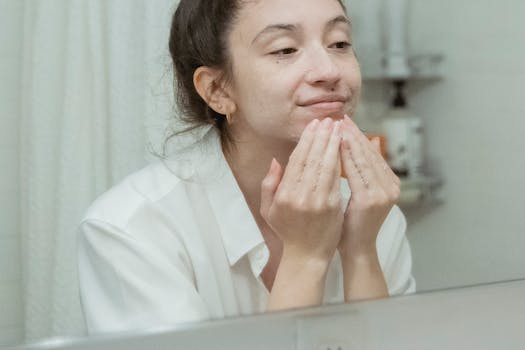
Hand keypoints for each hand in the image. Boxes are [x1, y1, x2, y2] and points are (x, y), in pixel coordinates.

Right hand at [260, 118, 343, 261]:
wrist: (307, 255)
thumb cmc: (288, 231)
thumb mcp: (269, 209)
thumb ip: (270, 184)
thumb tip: (277, 161)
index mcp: (283, 194)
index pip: (296, 160)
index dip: (306, 140)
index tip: (313, 125)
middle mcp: (299, 196)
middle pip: (312, 159)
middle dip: (321, 136)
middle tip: (328, 120)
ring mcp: (317, 201)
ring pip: (326, 165)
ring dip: (333, 144)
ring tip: (338, 128)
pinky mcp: (332, 206)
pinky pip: (336, 178)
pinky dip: (340, 161)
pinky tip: (343, 148)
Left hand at [339, 115, 400, 256]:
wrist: (356, 249)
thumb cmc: (353, 222)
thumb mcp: (363, 192)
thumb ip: (366, 169)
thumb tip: (372, 140)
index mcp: (389, 183)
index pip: (372, 152)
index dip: (357, 135)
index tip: (343, 121)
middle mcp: (390, 186)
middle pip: (369, 152)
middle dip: (352, 133)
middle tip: (339, 117)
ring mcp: (382, 193)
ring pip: (363, 159)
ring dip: (349, 140)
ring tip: (336, 125)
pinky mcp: (370, 199)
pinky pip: (355, 171)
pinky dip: (346, 156)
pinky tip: (335, 145)